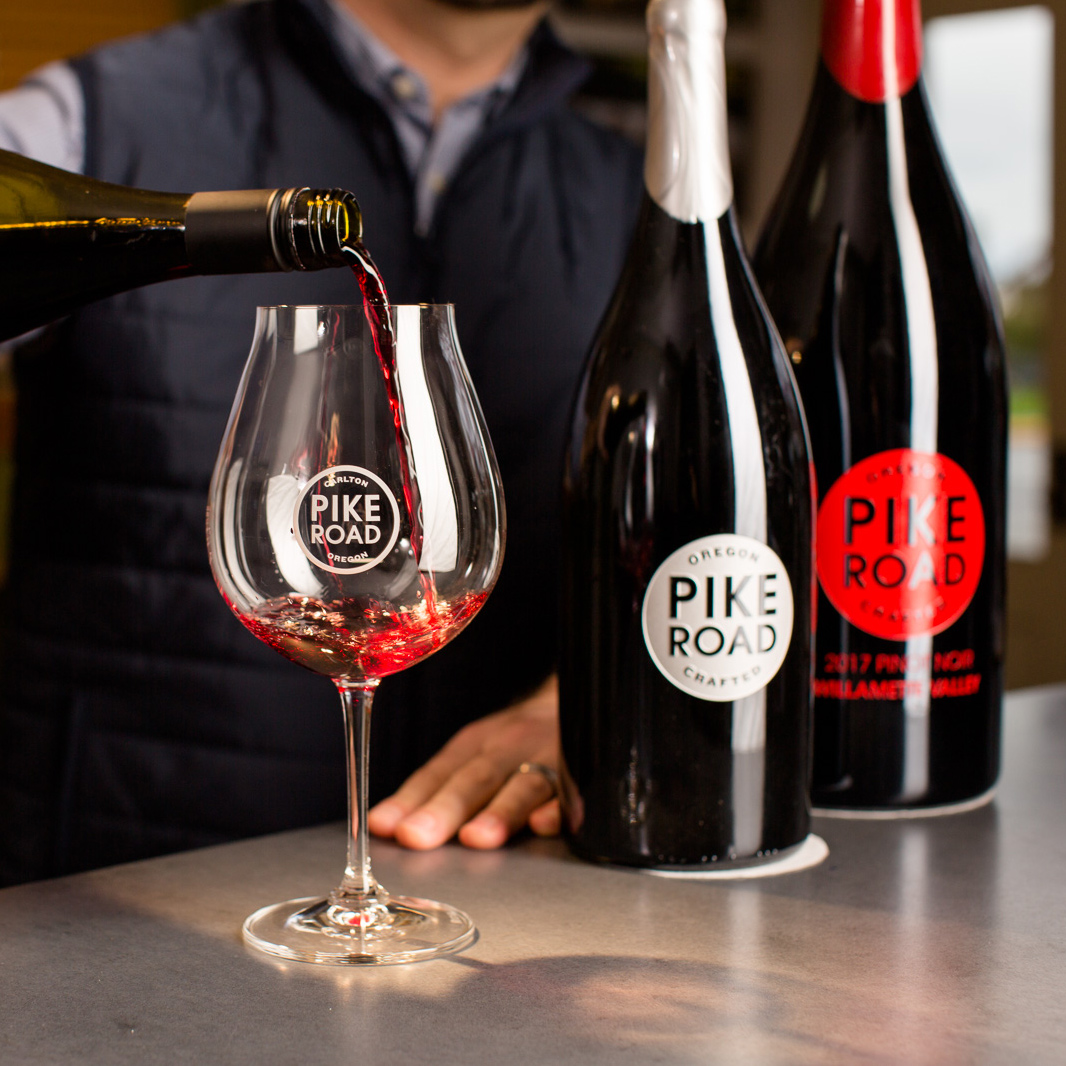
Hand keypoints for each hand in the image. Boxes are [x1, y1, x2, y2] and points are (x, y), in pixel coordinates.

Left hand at [367, 675, 560, 849]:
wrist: (579, 702)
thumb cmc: (518, 743)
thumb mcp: (478, 753)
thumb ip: (441, 790)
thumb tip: (389, 827)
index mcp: (476, 746)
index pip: (437, 774)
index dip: (409, 800)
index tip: (382, 825)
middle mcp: (508, 749)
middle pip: (474, 780)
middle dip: (445, 809)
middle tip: (415, 836)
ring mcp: (546, 758)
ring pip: (523, 785)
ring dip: (499, 812)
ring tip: (476, 837)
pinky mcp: (583, 772)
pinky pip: (573, 792)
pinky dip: (560, 807)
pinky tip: (544, 824)